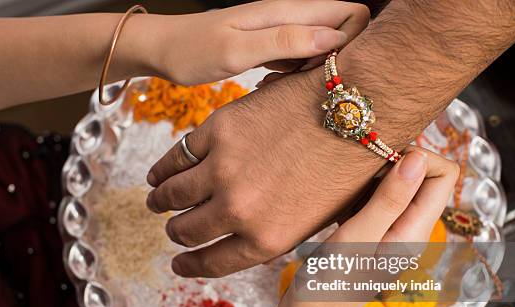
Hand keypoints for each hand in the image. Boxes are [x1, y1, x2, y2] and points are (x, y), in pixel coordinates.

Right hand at [145, 66, 384, 276]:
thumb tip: (252, 245)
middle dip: (177, 234)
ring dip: (159, 202)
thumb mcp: (319, 221)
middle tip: (173, 229)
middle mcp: (241, 211)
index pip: (213, 263)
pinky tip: (157, 174)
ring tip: (156, 201)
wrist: (359, 110)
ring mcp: (225, 170)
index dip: (190, 265)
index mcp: (268, 239)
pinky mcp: (218, 132)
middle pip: (187, 231)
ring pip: (173, 195)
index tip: (178, 264)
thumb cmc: (348, 166)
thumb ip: (280, 236)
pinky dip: (162, 169)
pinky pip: (176, 157)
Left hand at [147, 0, 369, 84]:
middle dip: (336, 62)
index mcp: (286, 12)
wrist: (162, 50)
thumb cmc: (192, 50)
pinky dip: (295, 76)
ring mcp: (280, 34)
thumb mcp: (237, 49)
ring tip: (284, 87)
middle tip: (302, 85)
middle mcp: (289, 19)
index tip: (326, 71)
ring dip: (314, 72)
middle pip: (341, 32)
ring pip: (321, 49)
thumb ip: (285, 41)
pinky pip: (299, 60)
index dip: (352, 43)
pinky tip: (273, 87)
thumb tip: (335, 38)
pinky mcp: (271, 48)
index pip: (349, 12)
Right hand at [179, 148, 458, 306]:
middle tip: (357, 164)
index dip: (416, 156)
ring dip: (375, 174)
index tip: (379, 156)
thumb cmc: (328, 285)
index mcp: (415, 231)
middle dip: (394, 160)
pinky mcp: (368, 232)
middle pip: (421, 176)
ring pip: (396, 184)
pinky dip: (361, 188)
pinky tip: (337, 193)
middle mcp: (408, 229)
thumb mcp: (358, 239)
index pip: (442, 174)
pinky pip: (375, 197)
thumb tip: (418, 156)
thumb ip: (389, 200)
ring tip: (344, 177)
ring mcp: (388, 231)